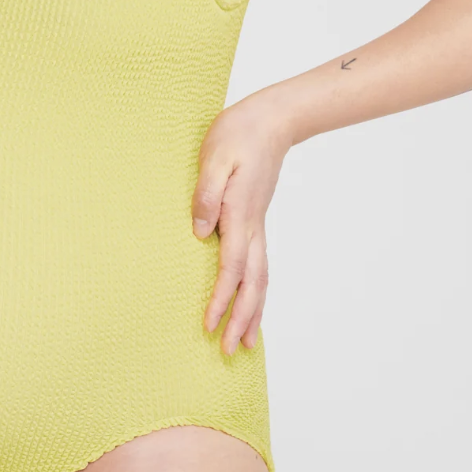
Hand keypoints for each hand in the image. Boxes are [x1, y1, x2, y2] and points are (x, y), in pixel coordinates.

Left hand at [192, 96, 290, 354]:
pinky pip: (259, 266)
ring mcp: (258, 226)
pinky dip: (257, 291)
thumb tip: (199, 233)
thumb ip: (205, 195)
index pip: (231, 267)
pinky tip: (251, 303)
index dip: (220, 299)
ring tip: (244, 343)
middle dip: (241, 319)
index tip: (208, 324)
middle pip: (252, 284)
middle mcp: (253, 227)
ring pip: (260, 279)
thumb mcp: (214, 158)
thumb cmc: (238, 134)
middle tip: (229, 351)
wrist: (271, 120)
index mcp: (240, 215)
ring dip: (254, 312)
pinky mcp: (256, 222)